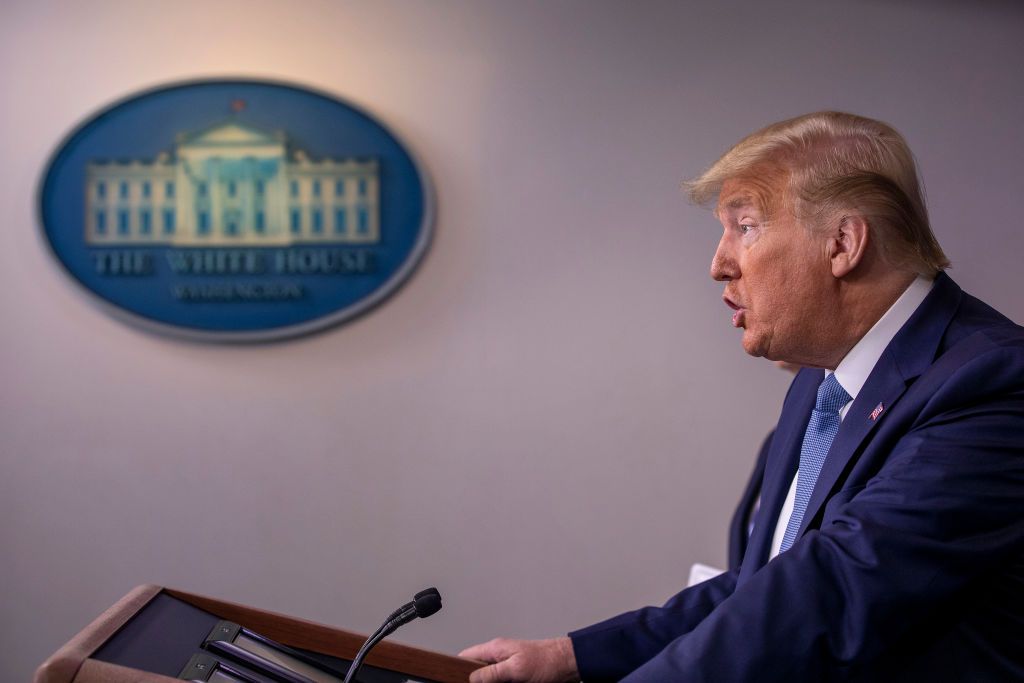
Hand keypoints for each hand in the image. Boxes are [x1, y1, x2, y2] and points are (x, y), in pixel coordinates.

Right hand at [458, 636, 579, 682]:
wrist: (569, 663)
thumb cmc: (547, 660)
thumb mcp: (516, 668)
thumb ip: (492, 673)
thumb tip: (472, 678)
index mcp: (495, 649)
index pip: (467, 656)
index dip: (457, 668)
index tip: (452, 679)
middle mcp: (499, 657)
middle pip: (477, 672)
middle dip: (476, 681)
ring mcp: (507, 667)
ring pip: (490, 679)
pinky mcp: (516, 677)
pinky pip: (502, 682)